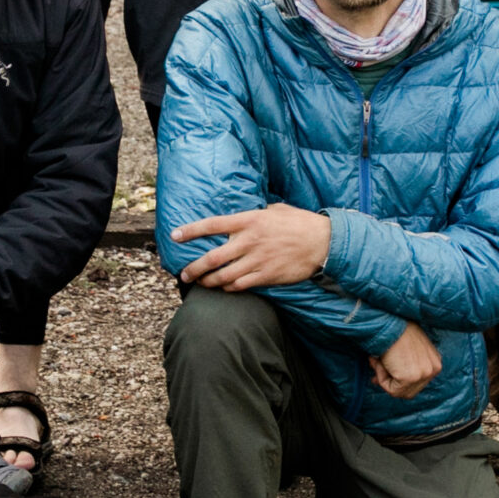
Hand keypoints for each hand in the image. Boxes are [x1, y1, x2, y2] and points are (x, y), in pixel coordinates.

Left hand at [171, 203, 332, 290]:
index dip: (191, 230)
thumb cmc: (299, 222)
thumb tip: (241, 220)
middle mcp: (249, 241)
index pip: (212, 225)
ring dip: (209, 282)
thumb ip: (254, 215)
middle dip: (194, 267)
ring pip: (224, 276)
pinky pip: (241, 285)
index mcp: (249, 221)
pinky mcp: (267, 276)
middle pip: (212, 257)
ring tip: (202, 283)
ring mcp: (258, 260)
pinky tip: (225, 288)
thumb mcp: (275, 210)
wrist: (323, 242)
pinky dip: (230, 288)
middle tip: (184, 273)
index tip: (175, 235)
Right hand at [368, 324, 441, 398]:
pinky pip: (392, 389)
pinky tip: (381, 362)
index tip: (384, 374)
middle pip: (410, 392)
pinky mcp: (410, 377)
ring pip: (400, 392)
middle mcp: (433, 369)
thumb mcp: (406, 351)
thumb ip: (400, 368)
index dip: (398, 381)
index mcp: (435, 362)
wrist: (390, 322)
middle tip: (375, 375)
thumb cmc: (395, 331)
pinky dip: (381, 378)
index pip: (417, 383)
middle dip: (392, 384)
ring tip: (379, 362)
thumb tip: (380, 382)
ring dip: (385, 379)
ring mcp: (423, 374)